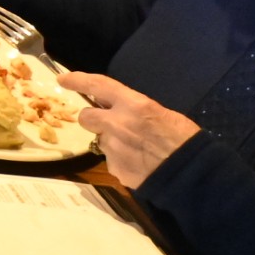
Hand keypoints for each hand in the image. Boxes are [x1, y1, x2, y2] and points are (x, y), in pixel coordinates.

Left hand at [59, 71, 199, 187]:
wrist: (192, 175)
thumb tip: (120, 109)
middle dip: (93, 119)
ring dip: (111, 142)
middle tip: (109, 124)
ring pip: (101, 141)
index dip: (78, 80)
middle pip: (86, 117)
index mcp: (133, 105)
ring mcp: (113, 148)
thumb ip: (134, 110)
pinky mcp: (115, 168)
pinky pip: (111, 160)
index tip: (62, 80)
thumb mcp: (161, 114)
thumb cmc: (184, 140)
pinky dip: (121, 161)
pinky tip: (139, 164)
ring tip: (136, 150)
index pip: (98, 85)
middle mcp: (117, 124)